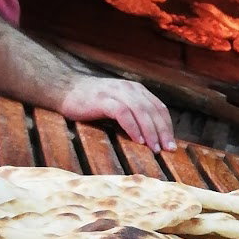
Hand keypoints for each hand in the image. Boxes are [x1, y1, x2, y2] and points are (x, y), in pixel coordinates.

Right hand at [58, 76, 175, 150]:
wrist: (66, 89)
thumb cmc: (92, 102)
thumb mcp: (118, 104)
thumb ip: (134, 114)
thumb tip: (152, 136)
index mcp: (136, 90)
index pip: (159, 108)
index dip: (167, 127)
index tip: (172, 144)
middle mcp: (129, 89)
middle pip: (153, 110)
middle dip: (163, 132)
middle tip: (168, 150)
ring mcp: (116, 92)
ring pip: (141, 111)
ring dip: (151, 131)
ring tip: (155, 148)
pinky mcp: (103, 99)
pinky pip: (123, 113)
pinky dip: (133, 127)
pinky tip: (138, 140)